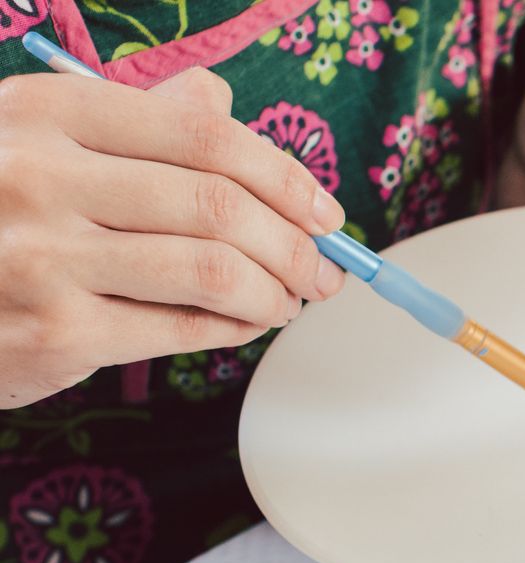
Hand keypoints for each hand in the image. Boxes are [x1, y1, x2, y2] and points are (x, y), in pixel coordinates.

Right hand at [0, 68, 345, 408]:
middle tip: (323, 269)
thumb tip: (222, 100)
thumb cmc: (1, 211)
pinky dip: (236, 327)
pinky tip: (245, 322)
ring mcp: (42, 257)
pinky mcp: (53, 332)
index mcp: (46, 113)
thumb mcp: (43, 141)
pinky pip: (184, 327)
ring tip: (288, 299)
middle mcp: (38, 177)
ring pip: (214, 270)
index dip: (284, 176)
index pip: (205, 136)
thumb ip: (135, 118)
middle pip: (220, 206)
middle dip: (296, 244)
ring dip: (275, 290)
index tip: (324, 211)